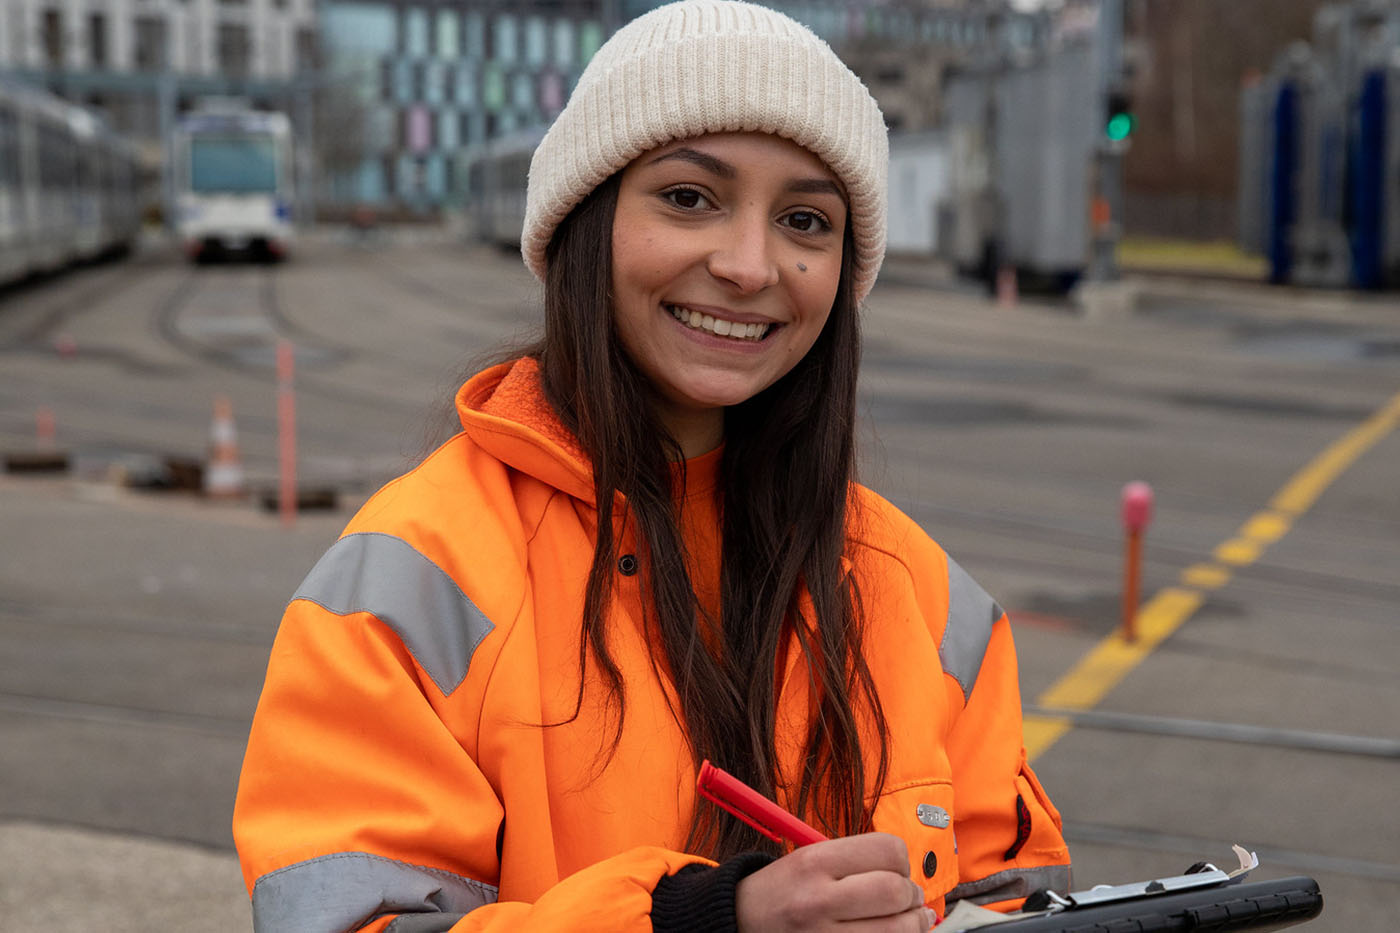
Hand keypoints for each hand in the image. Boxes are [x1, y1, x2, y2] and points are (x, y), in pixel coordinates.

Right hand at [735, 832, 934, 931]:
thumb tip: (908, 875)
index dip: (902, 861)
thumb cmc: (781, 891)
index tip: (899, 870)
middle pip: (895, 891)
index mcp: (815, 861)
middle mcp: (819, 899)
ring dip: (913, 925)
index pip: (888, 850)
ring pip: (896, 930)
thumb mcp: (808, 858)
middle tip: (910, 898)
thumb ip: (855, 860)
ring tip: (910, 920)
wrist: (741, 923)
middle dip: (912, 896)